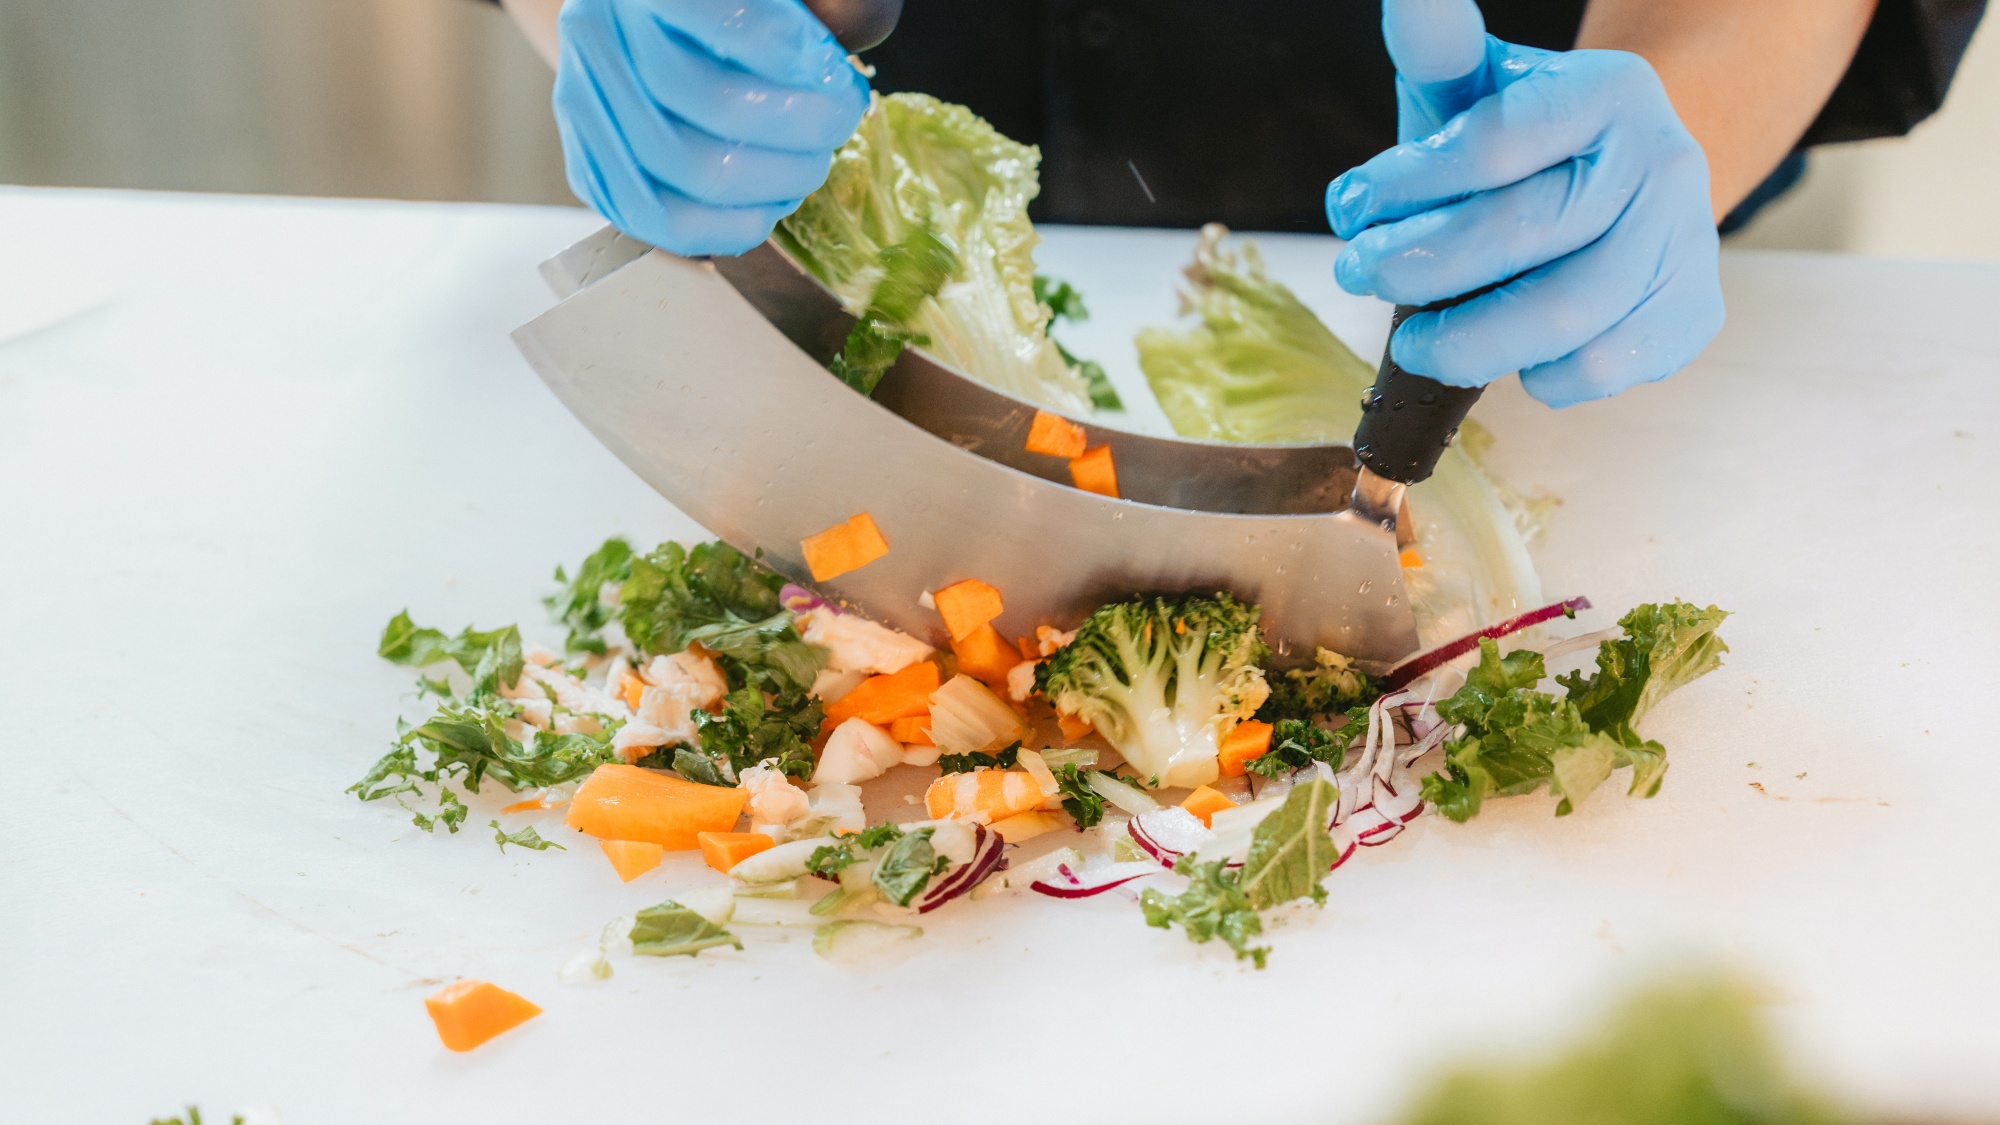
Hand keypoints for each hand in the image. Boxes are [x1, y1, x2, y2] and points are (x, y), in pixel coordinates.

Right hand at [553, 0, 869, 256]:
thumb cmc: (714, 11)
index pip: (724, 15)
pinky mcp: (586, 162)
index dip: (790, 51)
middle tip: (838, 121)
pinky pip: (660, 217)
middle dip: (801, 125)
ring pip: (692, 169)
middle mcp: (599, 33)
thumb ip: (794, 14)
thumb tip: (837, 58)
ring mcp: (584, 102)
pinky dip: (729, 225)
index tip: (833, 71)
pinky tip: (766, 208)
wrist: (633, 30)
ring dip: (776, 179)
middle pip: (715, 101)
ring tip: (810, 165)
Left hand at [1325, 0, 1724, 407]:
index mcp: (1607, 90)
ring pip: (1568, 311)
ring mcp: (1686, 238)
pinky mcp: (1691, 311)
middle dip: (1422, 265)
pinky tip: (1510, 359)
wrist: (1618, 186)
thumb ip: (1437, 50)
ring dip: (1470, 341)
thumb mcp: (1476, 91)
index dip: (1409, 184)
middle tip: (1358, 275)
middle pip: (1528, 230)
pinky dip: (1542, 376)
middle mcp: (1663, 159)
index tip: (1347, 208)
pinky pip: (1605, 365)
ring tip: (1414, 344)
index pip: (1497, 142)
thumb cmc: (1518, 145)